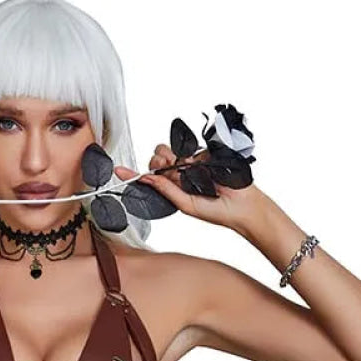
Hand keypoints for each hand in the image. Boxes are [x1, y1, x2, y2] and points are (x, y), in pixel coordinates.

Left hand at [114, 145, 266, 233]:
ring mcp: (193, 165)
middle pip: (158, 161)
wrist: (243, 206)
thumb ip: (168, 191)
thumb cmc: (216, 211)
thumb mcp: (187, 205)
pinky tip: (195, 163)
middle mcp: (180, 176)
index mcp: (173, 190)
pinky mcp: (205, 155)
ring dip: (169, 156)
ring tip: (181, 166)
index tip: (118, 170)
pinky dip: (189, 155)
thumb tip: (149, 179)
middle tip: (165, 167)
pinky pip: (191, 149)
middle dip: (156, 161)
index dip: (133, 175)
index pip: (150, 180)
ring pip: (172, 152)